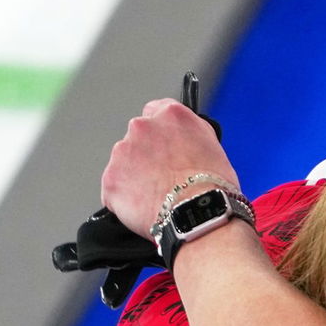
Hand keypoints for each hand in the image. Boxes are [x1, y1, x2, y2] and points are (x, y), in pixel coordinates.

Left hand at [101, 98, 238, 235]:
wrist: (199, 215)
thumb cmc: (212, 187)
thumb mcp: (214, 146)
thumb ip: (191, 134)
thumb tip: (183, 140)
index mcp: (170, 115)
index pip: (156, 110)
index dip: (165, 132)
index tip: (169, 146)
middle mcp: (142, 127)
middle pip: (139, 137)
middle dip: (149, 154)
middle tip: (167, 175)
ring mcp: (122, 153)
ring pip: (125, 162)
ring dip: (137, 175)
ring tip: (159, 194)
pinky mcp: (111, 179)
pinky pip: (115, 188)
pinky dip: (127, 197)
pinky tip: (147, 206)